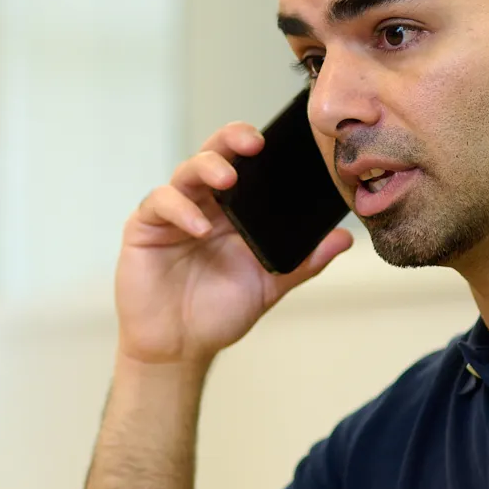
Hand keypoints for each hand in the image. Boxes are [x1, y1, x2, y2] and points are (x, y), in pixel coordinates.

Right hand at [116, 123, 351, 368]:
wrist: (179, 347)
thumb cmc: (217, 313)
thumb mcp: (268, 284)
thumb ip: (303, 261)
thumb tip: (343, 239)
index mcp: (232, 211)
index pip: (244, 164)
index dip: (257, 146)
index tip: (282, 142)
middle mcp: (202, 204)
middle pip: (213, 155)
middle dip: (231, 140)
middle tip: (253, 143)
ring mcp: (172, 214)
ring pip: (186, 172)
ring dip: (207, 168)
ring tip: (227, 179)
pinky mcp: (145, 228)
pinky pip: (160, 204)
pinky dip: (180, 209)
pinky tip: (199, 227)